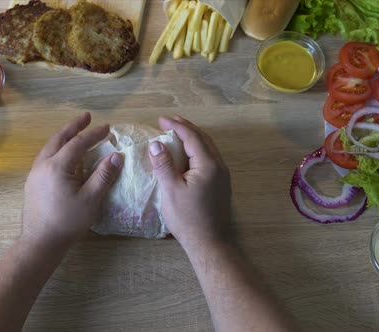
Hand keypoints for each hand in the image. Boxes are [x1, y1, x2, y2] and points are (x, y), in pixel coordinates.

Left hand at [22, 113, 123, 247]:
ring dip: (64, 137)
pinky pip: (46, 157)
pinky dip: (57, 149)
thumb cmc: (67, 222)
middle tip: (86, 117)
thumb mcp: (91, 199)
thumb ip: (104, 175)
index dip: (94, 134)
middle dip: (74, 127)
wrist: (40, 241)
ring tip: (75, 132)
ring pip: (50, 147)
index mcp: (57, 166)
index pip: (78, 143)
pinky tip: (64, 155)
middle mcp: (43, 164)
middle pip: (59, 138)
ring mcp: (35, 173)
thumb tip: (117, 156)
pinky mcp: (32, 182)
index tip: (108, 128)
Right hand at [148, 116, 230, 248]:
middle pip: (203, 139)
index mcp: (208, 164)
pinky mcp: (221, 185)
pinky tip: (187, 154)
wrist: (209, 243)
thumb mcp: (171, 190)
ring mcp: (222, 176)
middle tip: (169, 122)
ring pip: (208, 148)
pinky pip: (209, 158)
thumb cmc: (188, 218)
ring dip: (193, 138)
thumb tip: (156, 143)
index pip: (192, 137)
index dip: (176, 126)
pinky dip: (197, 149)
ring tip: (177, 134)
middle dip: (186, 128)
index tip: (160, 120)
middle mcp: (219, 166)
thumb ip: (164, 165)